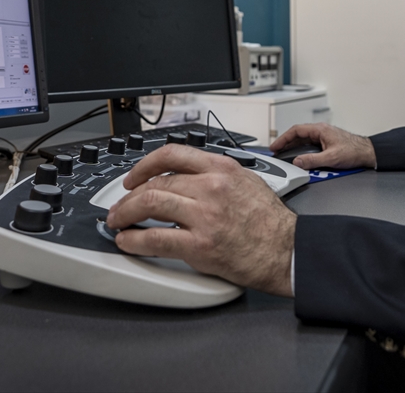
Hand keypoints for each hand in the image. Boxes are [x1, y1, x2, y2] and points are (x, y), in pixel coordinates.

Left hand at [105, 145, 295, 296]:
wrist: (286, 250)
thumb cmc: (270, 221)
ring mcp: (204, 215)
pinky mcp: (200, 244)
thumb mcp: (247, 180)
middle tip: (120, 205)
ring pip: (150, 203)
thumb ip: (216, 174)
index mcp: (220, 168)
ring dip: (125, 213)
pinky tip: (128, 242)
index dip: (144, 165)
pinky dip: (134, 240)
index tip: (133, 177)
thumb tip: (188, 175)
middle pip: (156, 181)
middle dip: (129, 194)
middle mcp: (210, 187)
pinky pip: (155, 239)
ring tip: (118, 222)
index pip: (171, 154)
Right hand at [270, 122, 375, 170]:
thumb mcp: (331, 158)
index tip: (275, 146)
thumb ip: (312, 160)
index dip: (283, 138)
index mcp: (320, 130)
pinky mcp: (327, 143)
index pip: (296, 131)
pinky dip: (302, 150)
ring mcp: (324, 137)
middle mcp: (321, 131)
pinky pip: (310, 145)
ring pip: (304, 140)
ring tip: (285, 154)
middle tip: (277, 151)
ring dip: (294, 147)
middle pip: (298, 135)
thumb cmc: (354, 151)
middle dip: (286, 143)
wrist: (367, 152)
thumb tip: (297, 161)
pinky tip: (300, 157)